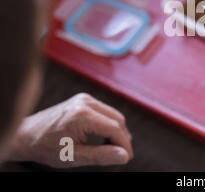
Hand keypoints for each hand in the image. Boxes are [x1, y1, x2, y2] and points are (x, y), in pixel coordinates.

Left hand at [8, 93, 132, 167]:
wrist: (25, 135)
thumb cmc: (45, 147)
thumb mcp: (73, 156)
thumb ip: (100, 156)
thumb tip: (124, 156)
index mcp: (82, 115)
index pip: (114, 128)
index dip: (124, 144)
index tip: (127, 158)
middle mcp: (85, 102)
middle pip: (117, 119)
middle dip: (122, 138)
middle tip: (123, 156)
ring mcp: (84, 99)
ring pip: (113, 114)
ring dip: (117, 131)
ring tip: (114, 149)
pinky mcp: (83, 99)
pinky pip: (105, 111)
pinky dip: (109, 124)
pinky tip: (106, 138)